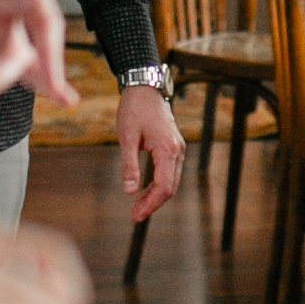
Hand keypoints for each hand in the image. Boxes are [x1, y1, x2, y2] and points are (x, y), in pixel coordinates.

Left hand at [119, 79, 184, 223]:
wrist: (145, 88)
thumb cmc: (134, 109)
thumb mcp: (127, 137)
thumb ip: (129, 165)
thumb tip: (130, 191)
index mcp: (167, 149)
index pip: (163, 186)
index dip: (150, 204)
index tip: (136, 215)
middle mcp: (177, 150)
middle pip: (170, 187)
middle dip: (153, 203)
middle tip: (134, 215)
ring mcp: (178, 148)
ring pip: (171, 181)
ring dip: (155, 195)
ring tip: (137, 205)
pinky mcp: (173, 146)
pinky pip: (170, 172)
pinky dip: (158, 184)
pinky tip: (143, 190)